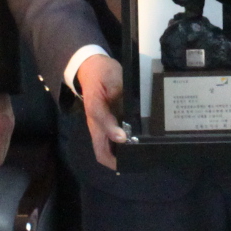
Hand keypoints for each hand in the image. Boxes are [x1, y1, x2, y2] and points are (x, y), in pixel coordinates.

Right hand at [75, 53, 127, 170]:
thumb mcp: (112, 78)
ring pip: (105, 150)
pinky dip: (121, 150)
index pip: (102, 129)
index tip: (127, 140)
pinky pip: (110, 143)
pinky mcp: (104, 126)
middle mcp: (95, 124)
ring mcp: (99, 127)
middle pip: (101, 152)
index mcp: (96, 111)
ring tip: (139, 158)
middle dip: (116, 161)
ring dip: (119, 157)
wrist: (90, 68)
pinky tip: (136, 147)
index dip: (114, 139)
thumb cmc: (102, 73)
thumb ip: (119, 94)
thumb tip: (126, 113)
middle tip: (137, 161)